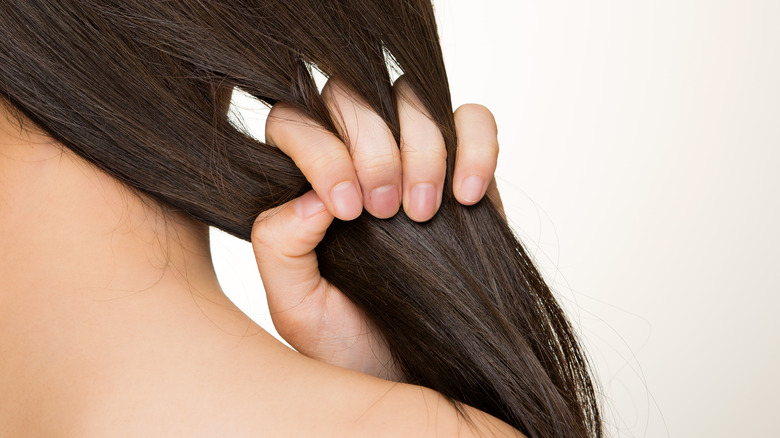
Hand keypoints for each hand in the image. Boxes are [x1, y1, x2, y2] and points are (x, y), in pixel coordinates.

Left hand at [253, 77, 502, 378]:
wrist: (415, 376)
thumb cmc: (352, 346)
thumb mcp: (297, 308)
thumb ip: (279, 245)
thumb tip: (310, 193)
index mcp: (302, 185)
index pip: (294, 120)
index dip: (321, 149)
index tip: (347, 209)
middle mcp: (354, 161)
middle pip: (352, 95)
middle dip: (373, 148)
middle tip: (385, 211)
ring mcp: (411, 160)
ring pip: (412, 98)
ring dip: (422, 148)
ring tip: (422, 212)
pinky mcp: (464, 170)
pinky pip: (474, 121)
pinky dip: (475, 146)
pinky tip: (467, 197)